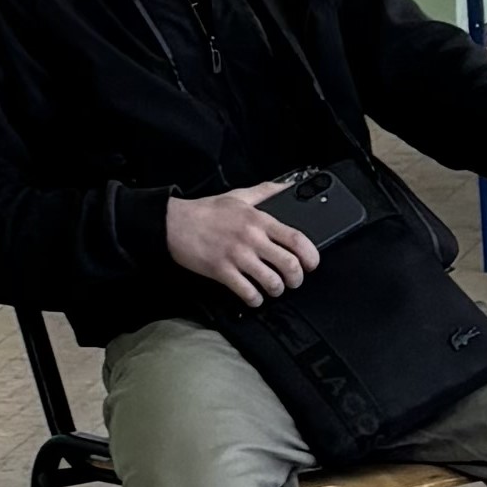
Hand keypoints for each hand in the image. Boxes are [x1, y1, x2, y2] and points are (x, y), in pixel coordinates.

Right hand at [165, 183, 322, 304]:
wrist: (174, 223)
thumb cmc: (206, 211)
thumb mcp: (239, 195)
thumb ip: (266, 191)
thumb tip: (289, 188)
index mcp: (258, 220)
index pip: (296, 239)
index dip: (311, 255)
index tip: (312, 264)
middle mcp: (251, 239)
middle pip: (289, 264)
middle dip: (297, 278)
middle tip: (293, 280)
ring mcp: (236, 256)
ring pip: (271, 282)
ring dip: (277, 290)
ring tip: (273, 289)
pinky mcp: (222, 271)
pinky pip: (247, 292)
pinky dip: (255, 299)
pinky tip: (254, 296)